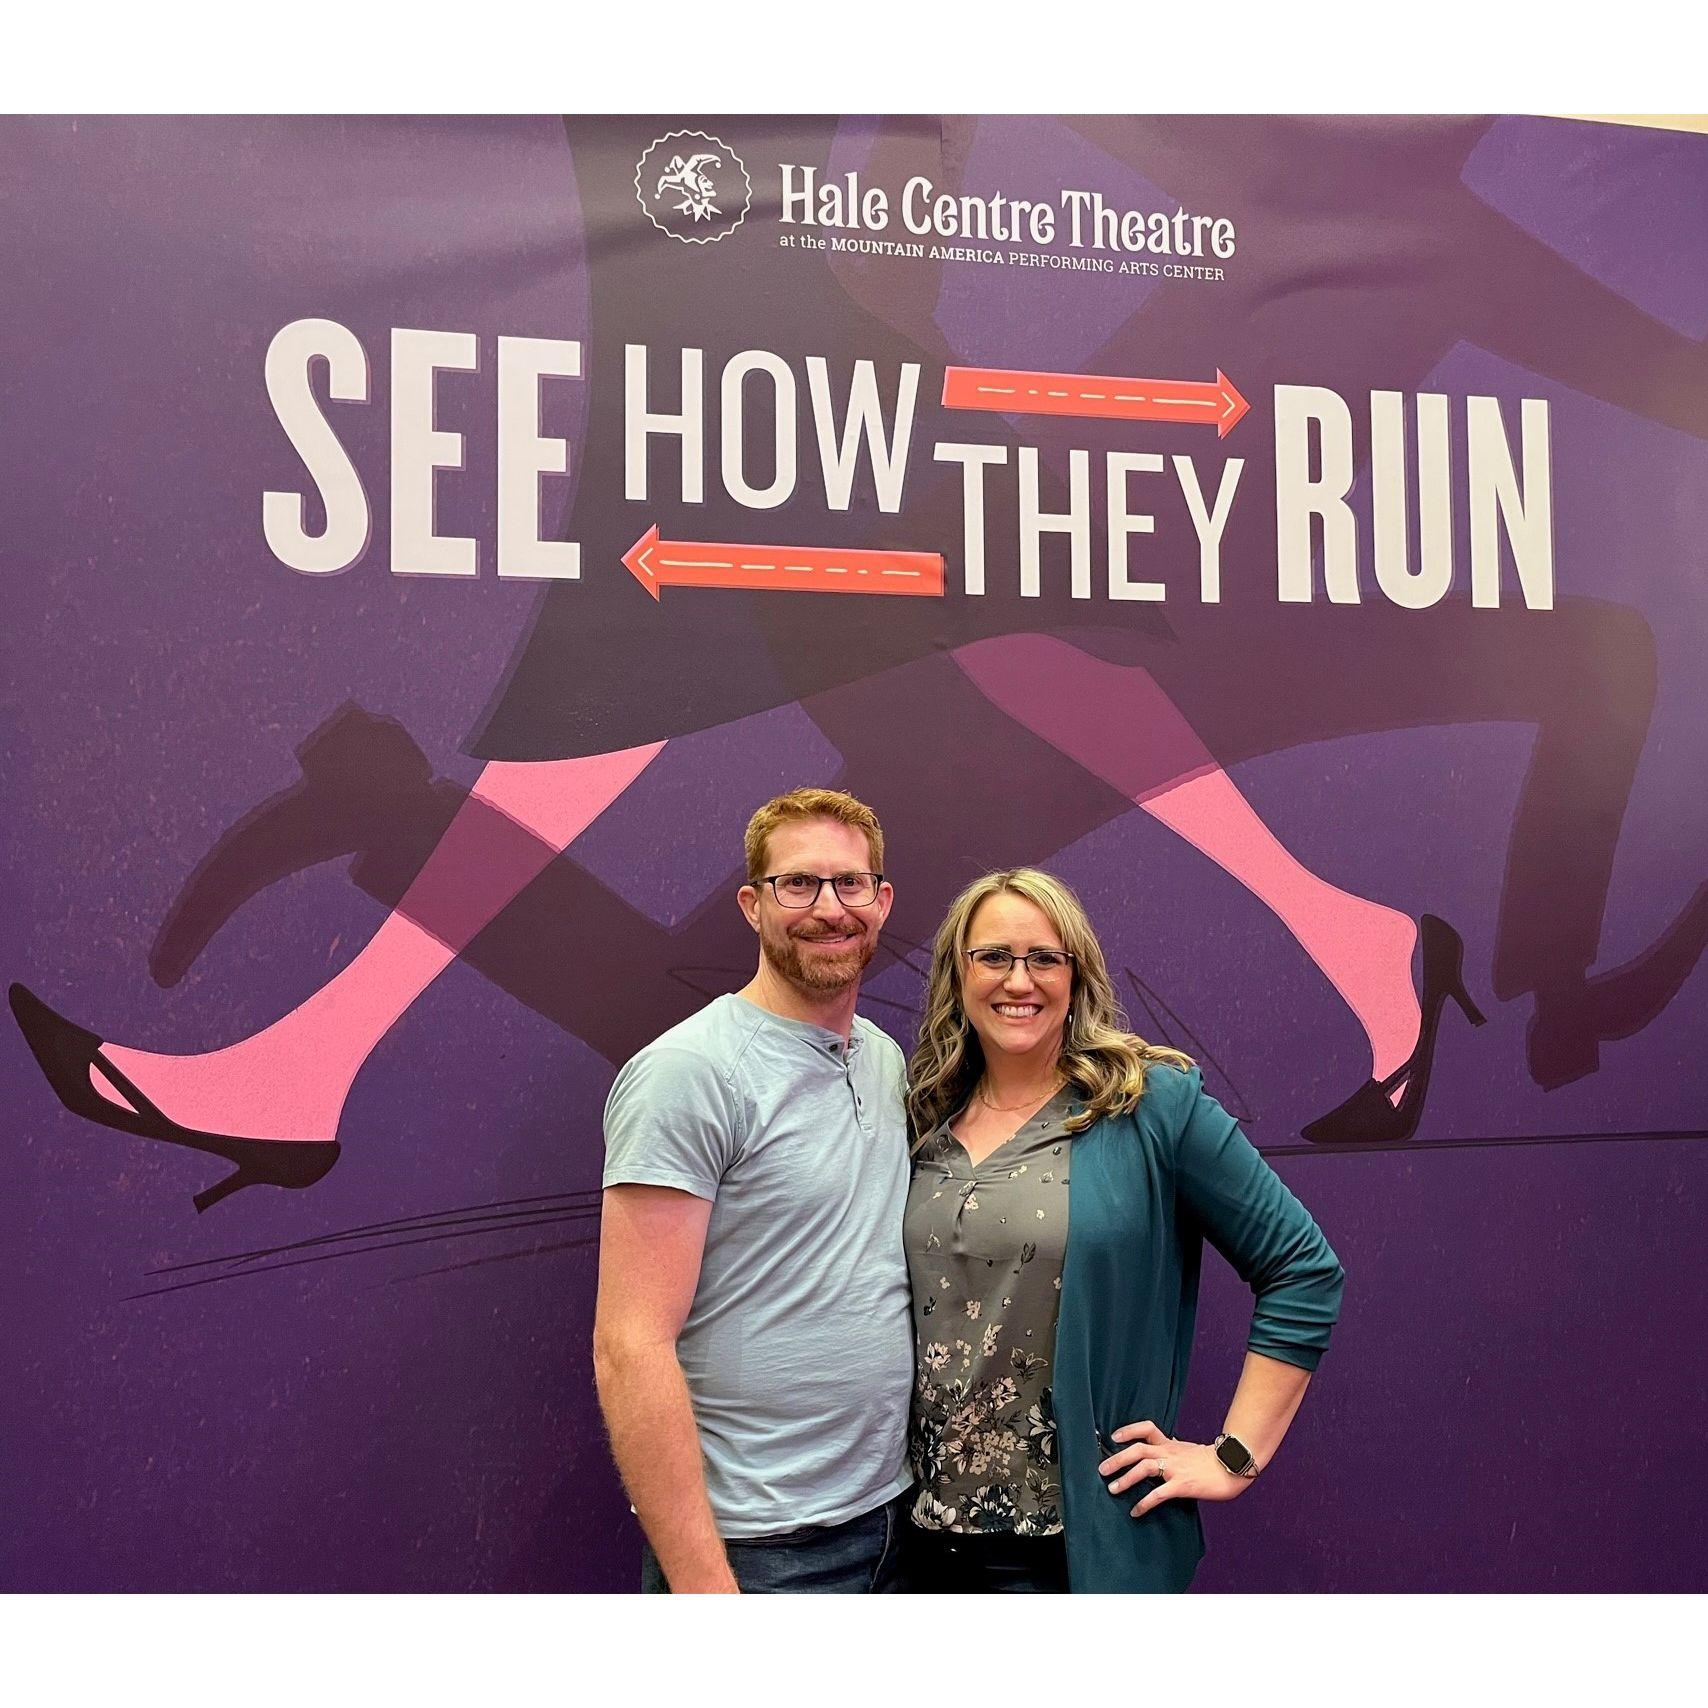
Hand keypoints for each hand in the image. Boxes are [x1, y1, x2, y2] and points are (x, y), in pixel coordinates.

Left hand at [1097, 1419, 1252, 1517]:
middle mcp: (1169, 1453)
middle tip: (1102, 1469)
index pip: (1147, 1428)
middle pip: (1138, 1449)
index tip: (1114, 1436)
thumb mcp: (1188, 1450)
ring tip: (1112, 1489)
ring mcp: (1175, 1468)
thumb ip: (1173, 1449)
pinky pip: (1158, 1494)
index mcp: (1170, 1444)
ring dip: (1125, 1479)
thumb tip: (1163, 1446)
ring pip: (1144, 1468)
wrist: (1231, 1468)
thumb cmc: (1210, 1461)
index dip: (1129, 1430)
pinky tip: (1135, 1511)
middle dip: (1117, 1459)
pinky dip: (1144, 1503)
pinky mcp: (1182, 1485)